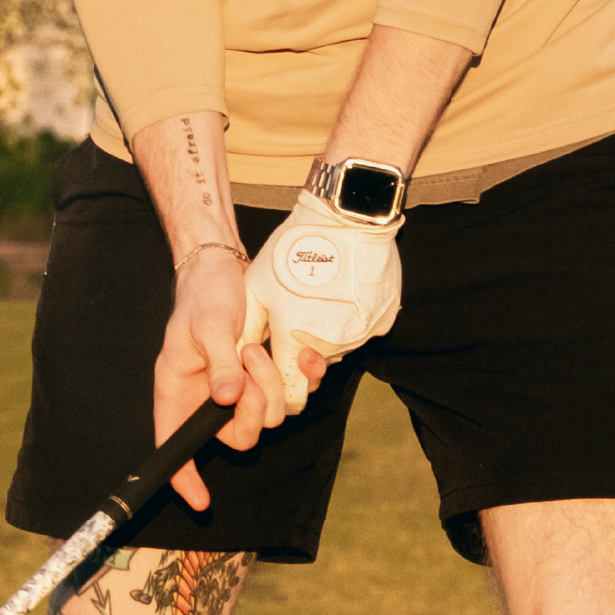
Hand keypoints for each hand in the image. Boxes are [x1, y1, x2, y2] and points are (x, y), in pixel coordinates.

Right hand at [151, 240, 305, 511]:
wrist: (225, 269)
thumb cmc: (203, 297)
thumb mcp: (205, 327)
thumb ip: (218, 362)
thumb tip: (227, 398)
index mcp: (180, 394)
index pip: (175, 446)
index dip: (184, 476)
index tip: (200, 498)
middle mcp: (210, 400)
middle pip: (238, 437)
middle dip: (251, 409)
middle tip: (248, 365)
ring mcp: (243, 391)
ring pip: (270, 417)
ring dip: (271, 383)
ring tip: (256, 347)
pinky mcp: (272, 376)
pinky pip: (295, 394)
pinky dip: (303, 378)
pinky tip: (303, 356)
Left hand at [240, 192, 402, 412]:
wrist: (346, 215)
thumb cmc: (293, 249)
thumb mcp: (256, 290)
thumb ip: (243, 336)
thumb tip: (233, 370)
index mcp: (298, 345)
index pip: (291, 398)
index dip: (278, 388)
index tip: (270, 362)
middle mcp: (334, 348)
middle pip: (314, 372)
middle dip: (300, 356)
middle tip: (289, 319)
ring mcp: (361, 335)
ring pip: (337, 349)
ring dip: (323, 333)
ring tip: (313, 295)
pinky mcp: (382, 321)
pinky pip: (358, 330)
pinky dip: (346, 318)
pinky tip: (336, 291)